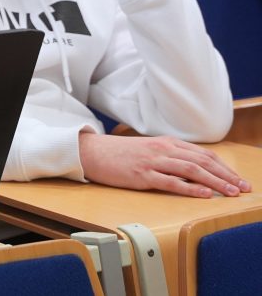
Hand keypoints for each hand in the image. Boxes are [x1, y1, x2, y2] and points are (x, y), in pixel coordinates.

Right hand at [79, 132, 250, 197]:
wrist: (92, 152)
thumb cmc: (120, 153)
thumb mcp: (149, 149)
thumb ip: (170, 156)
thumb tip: (193, 170)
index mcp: (167, 142)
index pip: (203, 154)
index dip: (224, 167)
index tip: (239, 179)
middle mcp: (163, 149)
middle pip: (203, 161)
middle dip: (227, 175)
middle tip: (243, 188)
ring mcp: (153, 161)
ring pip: (192, 170)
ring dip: (215, 182)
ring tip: (231, 192)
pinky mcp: (142, 174)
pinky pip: (171, 181)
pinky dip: (190, 188)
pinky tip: (204, 194)